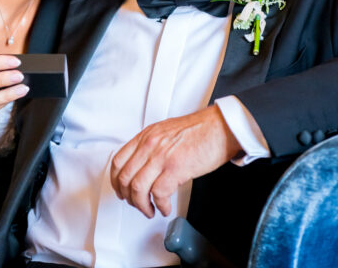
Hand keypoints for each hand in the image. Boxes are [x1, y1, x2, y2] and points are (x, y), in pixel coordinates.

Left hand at [110, 105, 241, 217]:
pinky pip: (158, 193)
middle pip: (125, 178)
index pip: (118, 161)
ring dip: (142, 205)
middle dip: (128, 197)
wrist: (221, 127)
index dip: (116, 181)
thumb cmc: (200, 130)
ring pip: (138, 188)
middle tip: (136, 204)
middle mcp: (150, 145)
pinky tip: (165, 207)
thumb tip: (143, 166)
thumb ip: (152, 146)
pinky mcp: (176, 168)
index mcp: (146, 136)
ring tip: (150, 210)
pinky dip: (160, 205)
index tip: (121, 191)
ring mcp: (161, 156)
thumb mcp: (166, 131)